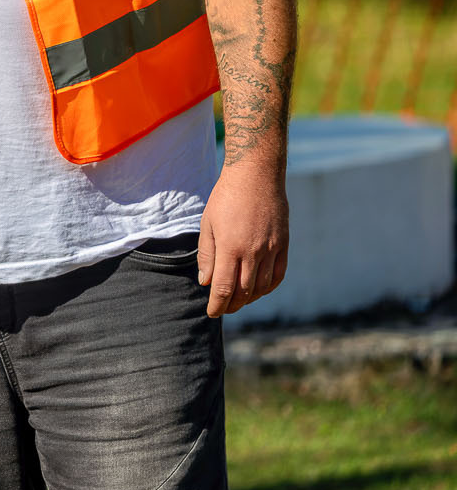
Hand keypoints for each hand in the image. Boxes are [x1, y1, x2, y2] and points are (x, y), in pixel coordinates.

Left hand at [196, 160, 288, 316]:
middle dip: (232, 304)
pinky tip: (259, 290)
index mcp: (230, 247)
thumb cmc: (225, 198)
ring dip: (250, 298)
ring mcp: (271, 249)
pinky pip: (278, 274)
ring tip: (238, 301)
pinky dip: (269, 287)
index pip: (224, 287)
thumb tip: (206, 283)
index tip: (212, 312)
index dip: (218, 304)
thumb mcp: (208, 224)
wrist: (256, 176)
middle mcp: (253, 252)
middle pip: (244, 291)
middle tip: (223, 309)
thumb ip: (207, 255)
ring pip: (262, 286)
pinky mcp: (284, 244)